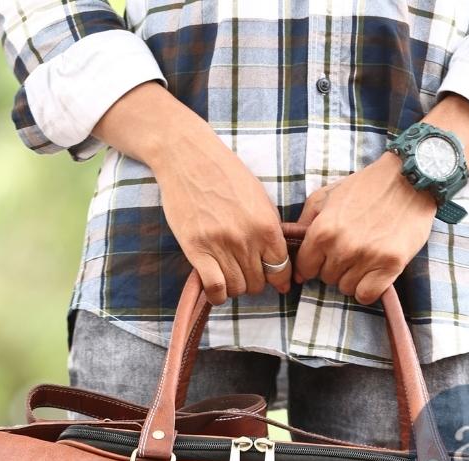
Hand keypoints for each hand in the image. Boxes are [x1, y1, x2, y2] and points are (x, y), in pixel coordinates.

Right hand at [92, 82, 289, 304]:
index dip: (280, 279)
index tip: (275, 281)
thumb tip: (279, 260)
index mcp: (266, 225)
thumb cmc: (224, 173)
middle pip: (258, 283)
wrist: (187, 157)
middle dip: (254, 282)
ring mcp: (221, 245)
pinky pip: (215, 288)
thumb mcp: (259, 197)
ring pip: (238, 288)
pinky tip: (217, 290)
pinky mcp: (196, 249)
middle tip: (245, 271)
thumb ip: (270, 228)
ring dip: (235, 287)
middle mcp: (246, 239)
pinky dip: (218, 295)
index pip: (281, 269)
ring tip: (229, 274)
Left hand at [293, 153, 435, 304]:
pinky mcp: (391, 265)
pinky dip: (368, 289)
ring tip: (364, 257)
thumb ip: (305, 223)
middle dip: (335, 268)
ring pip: (347, 288)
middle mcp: (343, 247)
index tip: (324, 257)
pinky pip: (367, 295)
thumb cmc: (366, 186)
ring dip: (353, 277)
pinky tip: (373, 273)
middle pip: (327, 279)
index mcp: (323, 231)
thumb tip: (293, 257)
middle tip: (351, 250)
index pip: (305, 268)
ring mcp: (368, 258)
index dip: (313, 264)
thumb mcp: (327, 196)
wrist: (409, 178)